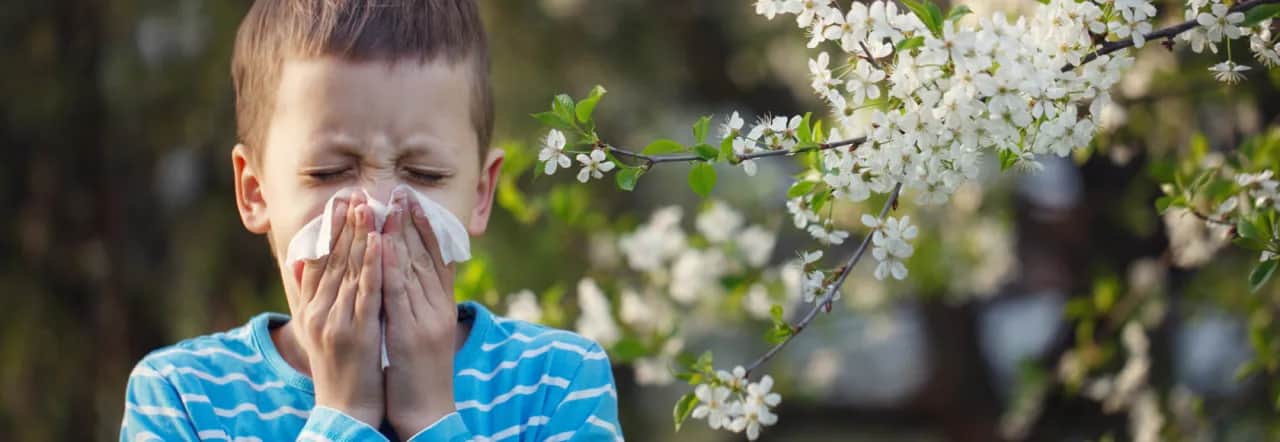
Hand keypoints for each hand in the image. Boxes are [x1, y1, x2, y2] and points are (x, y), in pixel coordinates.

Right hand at [293, 192, 384, 425]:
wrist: (345, 409)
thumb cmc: (337, 369)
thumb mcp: (317, 329)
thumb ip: (310, 295)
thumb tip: (299, 262)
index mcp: (311, 308)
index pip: (320, 260)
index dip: (330, 229)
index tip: (341, 201)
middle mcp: (320, 310)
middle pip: (334, 259)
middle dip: (346, 224)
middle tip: (356, 192)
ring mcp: (338, 321)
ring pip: (351, 270)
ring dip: (361, 235)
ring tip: (369, 205)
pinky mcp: (358, 332)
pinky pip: (367, 292)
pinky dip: (374, 265)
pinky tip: (381, 242)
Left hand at [381, 190, 458, 435]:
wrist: (426, 411)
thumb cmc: (420, 376)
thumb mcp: (421, 334)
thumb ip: (416, 306)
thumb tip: (404, 281)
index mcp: (442, 308)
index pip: (438, 260)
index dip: (428, 229)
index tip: (416, 202)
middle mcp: (438, 309)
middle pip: (427, 258)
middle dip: (414, 223)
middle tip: (403, 192)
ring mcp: (426, 320)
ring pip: (413, 270)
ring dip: (401, 236)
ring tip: (391, 207)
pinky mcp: (410, 333)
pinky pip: (399, 294)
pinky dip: (391, 267)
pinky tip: (382, 246)